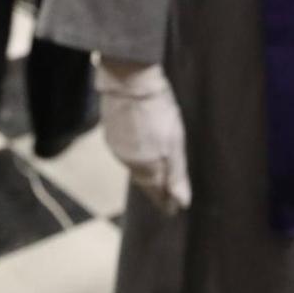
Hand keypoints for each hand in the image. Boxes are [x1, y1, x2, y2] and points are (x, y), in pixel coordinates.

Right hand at [96, 60, 191, 214]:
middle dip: (156, 192)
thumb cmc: (158, 110)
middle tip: (165, 200)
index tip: (172, 211)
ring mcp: (118, 147)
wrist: (130, 81)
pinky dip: (136, 158)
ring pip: (135, 167)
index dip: (165, 201)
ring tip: (154, 181)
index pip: (157, 191)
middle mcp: (129, 161)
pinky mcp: (111, 132)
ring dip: (145, 176)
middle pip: (145, 182)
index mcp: (147, 166)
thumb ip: (177, 174)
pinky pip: (126, 152)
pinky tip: (139, 155)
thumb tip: (182, 203)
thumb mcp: (175, 143)